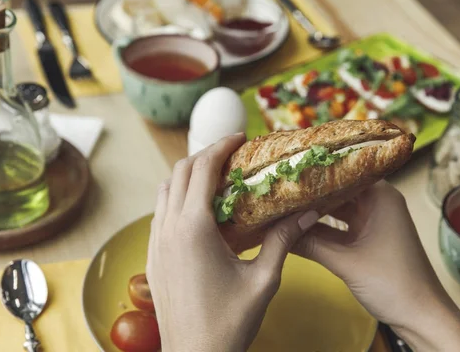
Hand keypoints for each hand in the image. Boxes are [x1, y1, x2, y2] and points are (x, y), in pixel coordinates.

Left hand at [146, 133, 319, 351]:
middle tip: (230, 155)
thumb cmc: (229, 322)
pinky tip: (199, 211)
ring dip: (187, 176)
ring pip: (164, 191)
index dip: (220, 146)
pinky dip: (176, 198)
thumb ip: (283, 240)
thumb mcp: (263, 280)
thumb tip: (306, 212)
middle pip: (178, 172)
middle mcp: (168, 228)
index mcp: (193, 228)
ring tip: (215, 179)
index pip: (201, 169)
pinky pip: (159, 212)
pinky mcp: (152, 257)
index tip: (240, 138)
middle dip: (204, 156)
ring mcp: (156, 242)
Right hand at [292, 181, 459, 350]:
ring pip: (336, 210)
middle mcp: (377, 202)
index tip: (285, 173)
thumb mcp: (346, 262)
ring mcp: (372, 221)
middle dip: (309, 194)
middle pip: (337, 190)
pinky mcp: (367, 238)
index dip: (314, 173)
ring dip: (312, 214)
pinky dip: (320, 230)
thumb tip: (275, 230)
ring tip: (280, 208)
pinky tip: (295, 230)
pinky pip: (339, 227)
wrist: (422, 318)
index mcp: (380, 197)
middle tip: (276, 192)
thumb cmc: (393, 284)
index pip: (342, 172)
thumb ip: (310, 244)